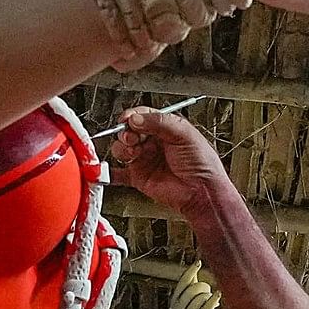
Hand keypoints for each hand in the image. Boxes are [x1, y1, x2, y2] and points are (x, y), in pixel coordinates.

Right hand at [112, 106, 234, 211]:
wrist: (202, 192)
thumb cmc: (202, 163)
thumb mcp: (184, 134)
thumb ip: (159, 123)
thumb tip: (135, 118)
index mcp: (165, 129)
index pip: (142, 116)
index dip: (132, 116)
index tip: (128, 119)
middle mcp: (153, 143)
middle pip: (128, 131)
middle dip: (126, 133)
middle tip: (132, 138)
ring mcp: (145, 160)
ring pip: (121, 149)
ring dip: (121, 149)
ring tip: (132, 153)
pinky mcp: (139, 178)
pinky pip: (118, 174)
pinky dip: (109, 173)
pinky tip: (106, 171)